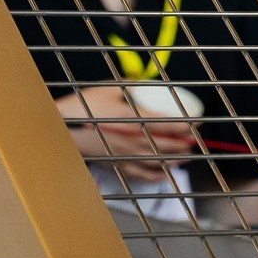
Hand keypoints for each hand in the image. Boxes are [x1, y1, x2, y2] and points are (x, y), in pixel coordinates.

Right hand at [58, 87, 197, 183]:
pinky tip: (164, 174)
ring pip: (157, 160)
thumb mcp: (106, 89)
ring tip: (186, 155)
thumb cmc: (82, 107)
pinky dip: (155, 175)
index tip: (198, 122)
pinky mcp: (116, 165)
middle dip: (185, 142)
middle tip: (196, 139)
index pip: (167, 123)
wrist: (59, 129)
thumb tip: (142, 81)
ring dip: (175, 159)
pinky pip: (141, 174)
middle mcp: (133, 140)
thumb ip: (128, 85)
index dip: (186, 123)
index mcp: (133, 119)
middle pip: (166, 144)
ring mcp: (125, 155)